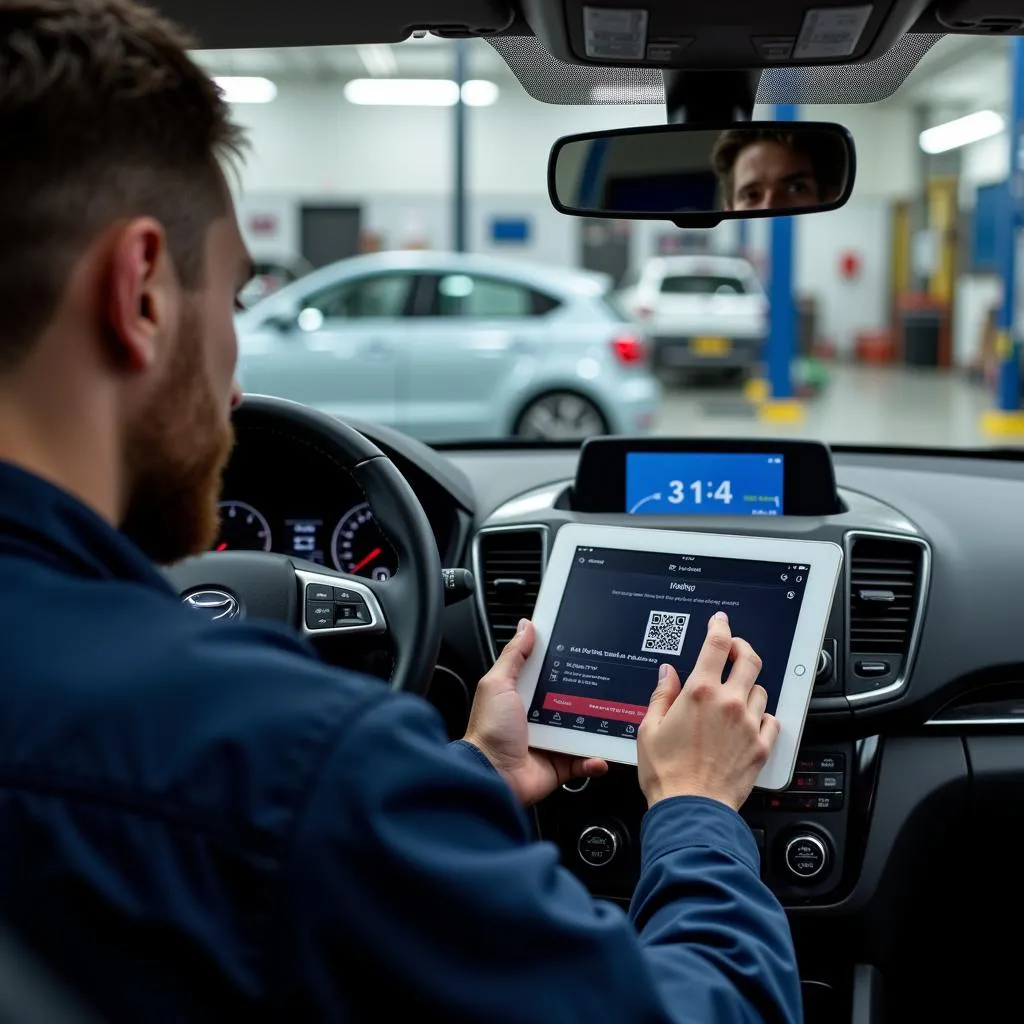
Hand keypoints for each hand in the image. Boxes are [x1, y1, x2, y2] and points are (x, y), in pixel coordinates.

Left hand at [464, 619, 608, 805]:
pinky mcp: (559, 765)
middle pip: (571, 700)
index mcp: (523, 696)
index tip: (585, 651)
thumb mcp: (498, 684)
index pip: (549, 674)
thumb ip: (514, 656)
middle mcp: (538, 718)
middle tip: (609, 683)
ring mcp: (550, 742)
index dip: (565, 663)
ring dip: (597, 726)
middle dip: (588, 695)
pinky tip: (602, 753)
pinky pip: (583, 761)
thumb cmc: (489, 730)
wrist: (492, 775)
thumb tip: (526, 626)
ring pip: (582, 730)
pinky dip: (595, 759)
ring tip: (614, 716)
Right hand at [637, 611, 778, 811]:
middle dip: (742, 648)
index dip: (719, 627)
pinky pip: (772, 721)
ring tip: (738, 695)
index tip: (720, 621)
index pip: (716, 645)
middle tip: (735, 649)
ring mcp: (749, 724)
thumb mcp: (649, 729)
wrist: (691, 809)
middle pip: (749, 660)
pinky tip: (751, 722)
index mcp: (699, 693)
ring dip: (750, 687)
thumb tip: (667, 674)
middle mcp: (729, 703)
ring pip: (761, 690)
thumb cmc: (667, 773)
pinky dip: (763, 717)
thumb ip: (661, 696)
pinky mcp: (761, 747)